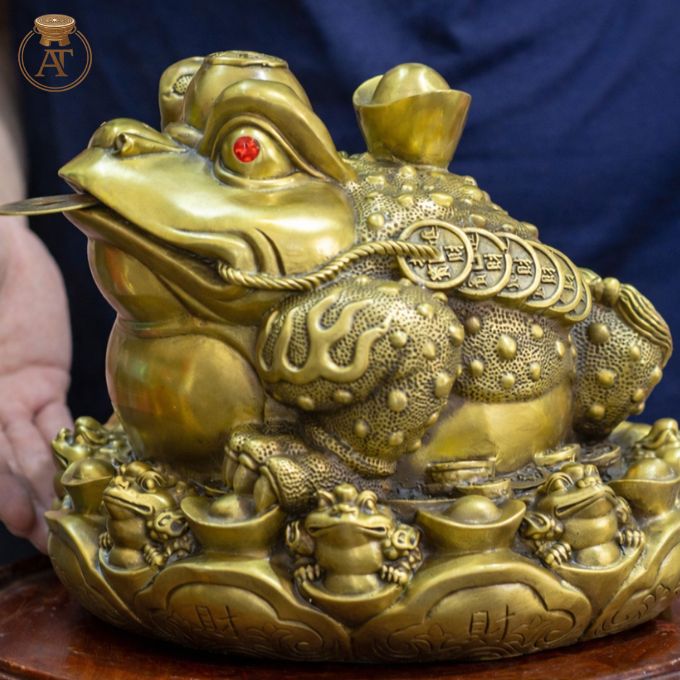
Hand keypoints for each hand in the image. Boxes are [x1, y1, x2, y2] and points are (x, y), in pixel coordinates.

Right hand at [0, 222, 71, 550]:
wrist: (2, 254)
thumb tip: (3, 322)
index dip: (1, 481)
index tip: (15, 517)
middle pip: (2, 460)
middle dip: (23, 501)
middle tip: (47, 540)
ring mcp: (10, 398)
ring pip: (28, 451)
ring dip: (44, 491)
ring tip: (59, 531)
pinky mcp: (43, 386)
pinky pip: (54, 425)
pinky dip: (65, 454)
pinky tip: (74, 484)